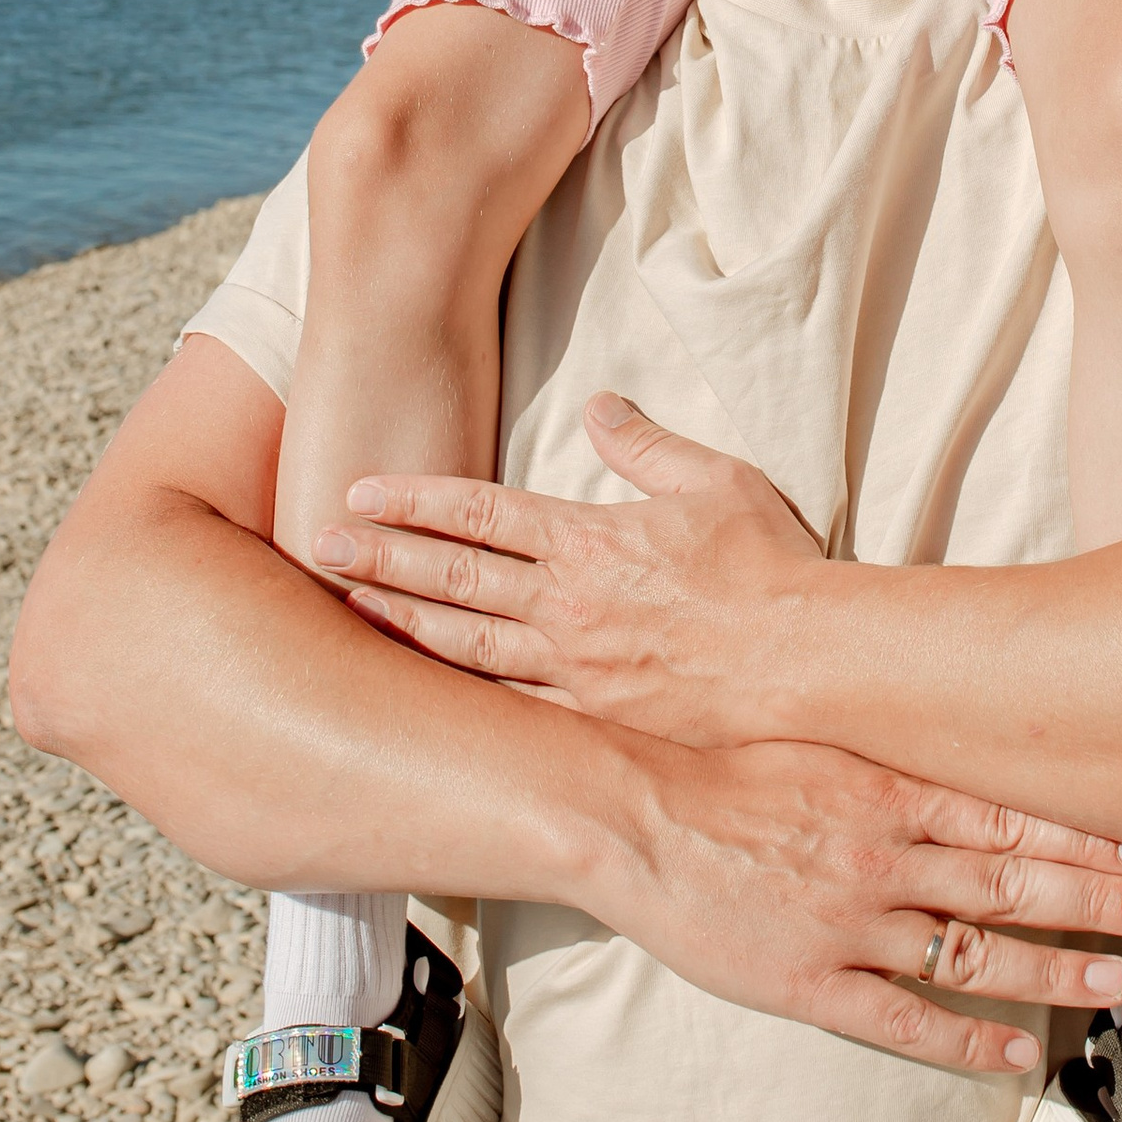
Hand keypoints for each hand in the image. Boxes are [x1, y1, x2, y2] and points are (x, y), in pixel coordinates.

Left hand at [319, 395, 829, 745]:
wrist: (801, 661)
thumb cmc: (767, 566)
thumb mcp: (713, 480)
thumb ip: (646, 444)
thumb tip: (600, 406)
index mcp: (588, 539)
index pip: (479, 512)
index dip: (414, 499)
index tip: (362, 487)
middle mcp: (566, 602)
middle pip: (452, 575)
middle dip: (380, 556)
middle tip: (320, 543)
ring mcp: (573, 665)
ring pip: (464, 642)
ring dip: (400, 621)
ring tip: (349, 606)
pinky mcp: (592, 715)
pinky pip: (508, 701)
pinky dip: (458, 690)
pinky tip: (424, 686)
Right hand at [601, 731, 1121, 1076]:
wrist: (635, 816)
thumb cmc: (723, 773)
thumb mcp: (819, 742)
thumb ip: (892, 755)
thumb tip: (964, 742)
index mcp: (885, 793)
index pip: (1009, 814)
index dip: (1086, 832)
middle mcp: (883, 858)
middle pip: (1012, 882)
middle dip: (1100, 896)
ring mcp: (850, 925)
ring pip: (974, 953)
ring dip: (1056, 970)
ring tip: (1121, 984)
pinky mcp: (812, 982)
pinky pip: (904, 1019)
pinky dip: (966, 1039)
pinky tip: (1018, 1055)